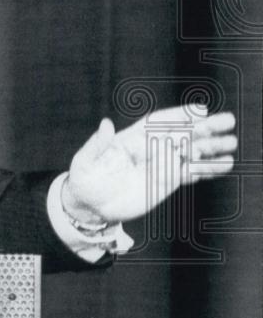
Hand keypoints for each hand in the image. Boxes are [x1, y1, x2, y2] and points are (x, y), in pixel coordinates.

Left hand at [62, 104, 236, 225]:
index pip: (159, 123)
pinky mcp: (166, 183)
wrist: (91, 206)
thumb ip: (97, 144)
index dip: (179, 116)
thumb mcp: (85, 161)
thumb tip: (106, 123)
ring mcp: (160, 165)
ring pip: (189, 153)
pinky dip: (207, 169)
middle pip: (180, 134)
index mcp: (131, 138)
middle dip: (204, 127)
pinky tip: (225, 165)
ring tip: (232, 143)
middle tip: (228, 120)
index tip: (200, 110)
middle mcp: (149, 148)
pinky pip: (190, 174)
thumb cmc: (85, 179)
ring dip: (211, 148)